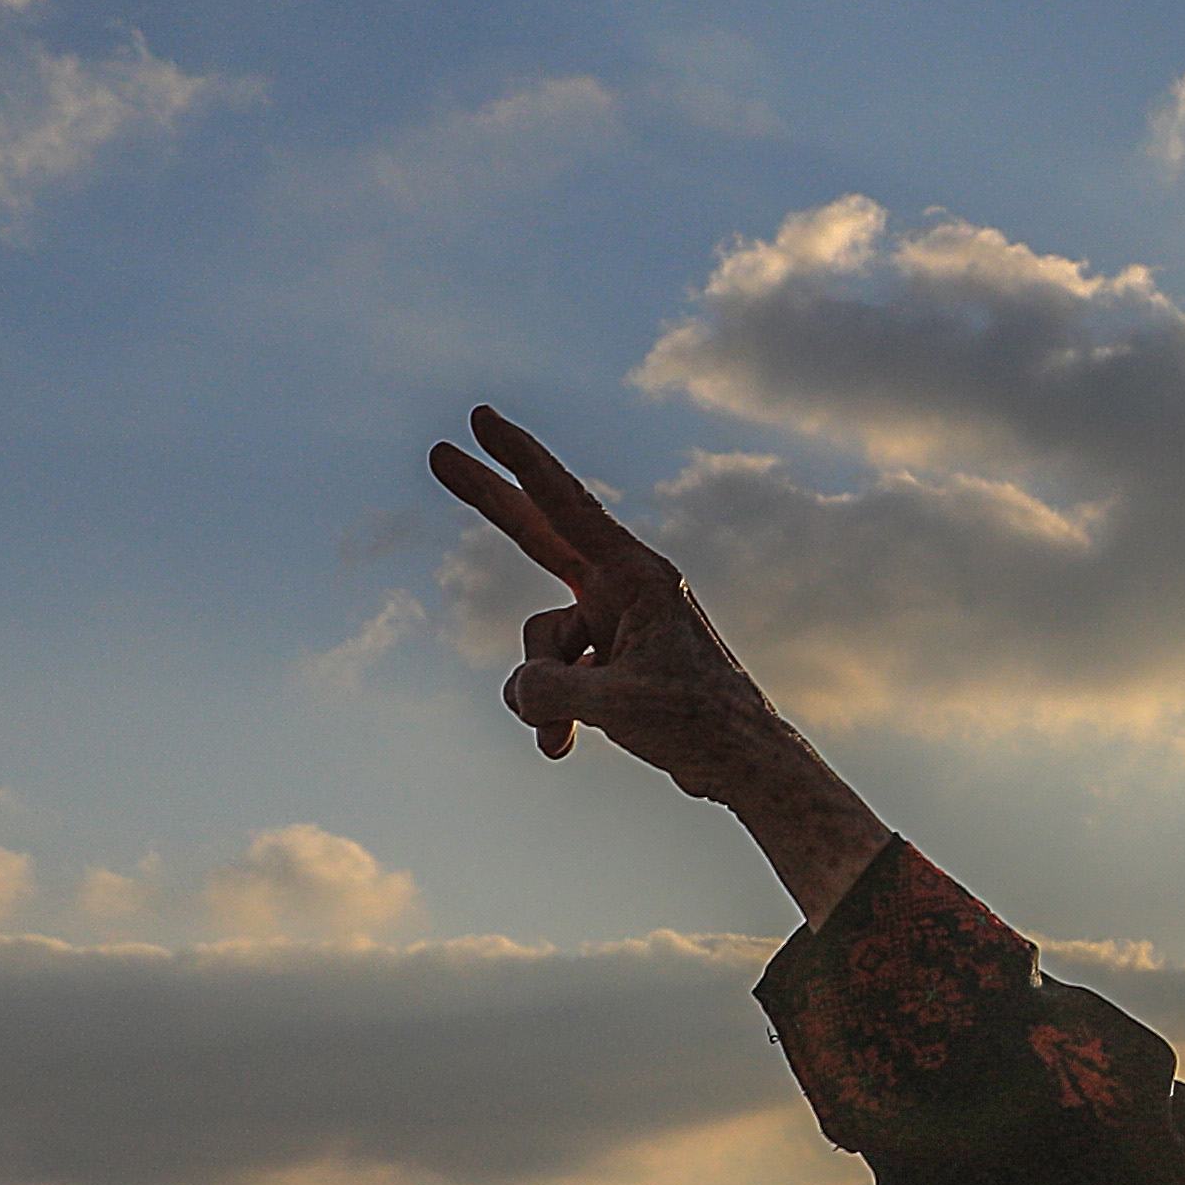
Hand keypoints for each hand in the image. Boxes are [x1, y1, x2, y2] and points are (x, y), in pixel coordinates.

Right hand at [428, 406, 894, 918]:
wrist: (746, 766)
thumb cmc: (699, 723)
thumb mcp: (615, 706)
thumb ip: (549, 689)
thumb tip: (518, 690)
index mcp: (637, 576)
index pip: (567, 506)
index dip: (520, 461)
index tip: (483, 418)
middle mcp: (623, 589)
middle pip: (538, 536)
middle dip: (489, 502)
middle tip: (438, 453)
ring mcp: (612, 624)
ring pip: (538, 646)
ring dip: (540, 694)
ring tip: (569, 733)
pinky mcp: (608, 662)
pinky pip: (551, 681)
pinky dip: (550, 714)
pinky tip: (564, 747)